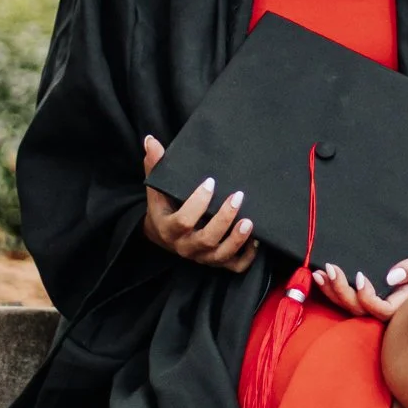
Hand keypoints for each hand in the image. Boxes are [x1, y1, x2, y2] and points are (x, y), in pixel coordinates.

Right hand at [141, 135, 258, 270]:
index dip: (198, 203)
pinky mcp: (216, 262)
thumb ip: (155, 165)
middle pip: (206, 240)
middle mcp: (185, 247)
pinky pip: (234, 266)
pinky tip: (256, 240)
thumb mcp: (156, 189)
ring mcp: (202, 257)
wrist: (162, 235)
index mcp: (169, 229)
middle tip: (238, 196)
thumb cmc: (163, 207)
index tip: (211, 182)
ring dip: (237, 240)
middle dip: (224, 219)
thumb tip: (150, 140)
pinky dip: (247, 256)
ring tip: (250, 221)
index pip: (184, 221)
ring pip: (221, 255)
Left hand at [310, 223, 407, 320]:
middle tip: (331, 269)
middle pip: (362, 310)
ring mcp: (382, 295)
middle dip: (342, 293)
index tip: (361, 276)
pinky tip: (323, 276)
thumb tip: (392, 277)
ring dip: (333, 292)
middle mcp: (393, 300)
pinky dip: (334, 288)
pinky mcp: (374, 286)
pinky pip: (351, 295)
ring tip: (320, 273)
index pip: (384, 311)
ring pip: (352, 306)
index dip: (368, 300)